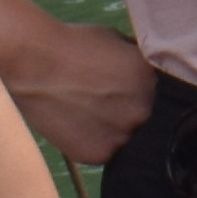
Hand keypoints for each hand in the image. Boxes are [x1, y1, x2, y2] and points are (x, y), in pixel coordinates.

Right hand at [0, 0, 155, 164]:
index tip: (127, 91)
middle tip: (105, 102)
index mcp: (152, 82)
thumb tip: (152, 75)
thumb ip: (139, 64)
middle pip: (146, 119)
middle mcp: (142, 112)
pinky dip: (94, 141)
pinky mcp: (98, 154)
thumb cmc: (76, 45)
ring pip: (126, 138)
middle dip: (130, 111)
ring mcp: (121, 136)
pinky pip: (104, 151)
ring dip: (113, 129)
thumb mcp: (120, 43)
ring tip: (88, 111)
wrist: (34, 62)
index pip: (162, 96)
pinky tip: (78, 123)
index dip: (144, 94)